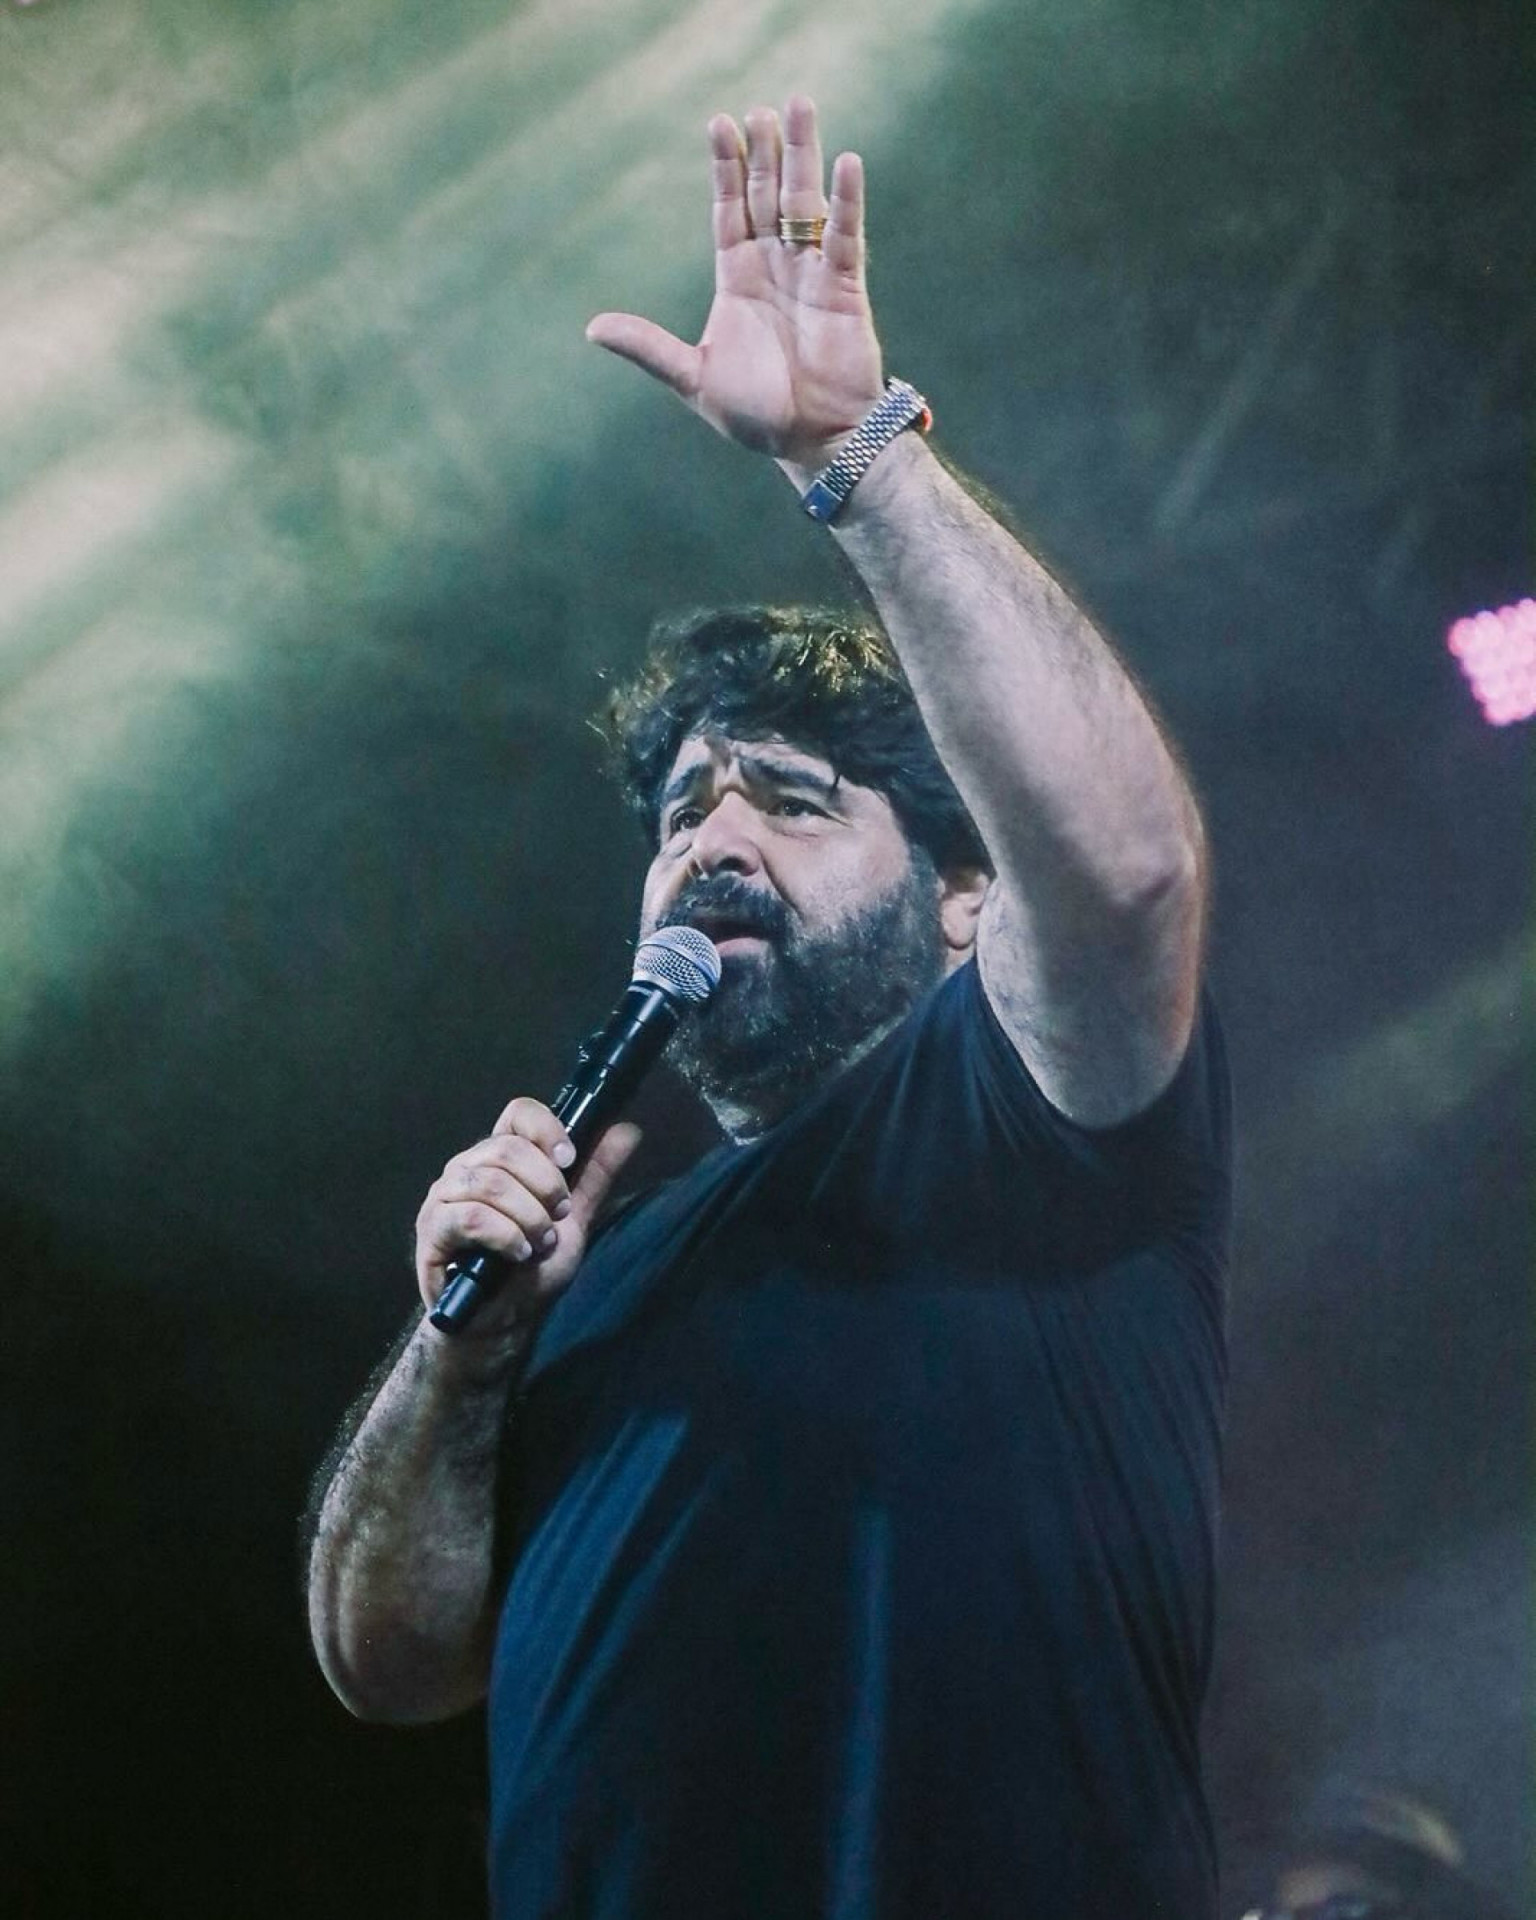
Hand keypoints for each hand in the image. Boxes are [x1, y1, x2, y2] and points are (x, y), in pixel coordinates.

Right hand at [414, 1100, 642, 1338]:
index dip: (548, 1130)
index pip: (519, 1113)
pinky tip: (519, 1253)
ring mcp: (445, 1195)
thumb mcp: (573, 1218)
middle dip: (545, 1186)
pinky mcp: (432, 1228)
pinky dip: (505, 1236)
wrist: (503, 1319)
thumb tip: (628, 1130)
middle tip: (557, 1218)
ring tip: (540, 1243)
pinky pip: (469, 1217)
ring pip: (492, 1183)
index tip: (568, 1161)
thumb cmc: (532, 1266)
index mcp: (501, 1156)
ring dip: (528, 1217)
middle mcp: (468, 1166)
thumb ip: (596, 1174)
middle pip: (508, 1148)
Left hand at [586, 95, 884, 468]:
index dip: (725, 168)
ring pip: (805, 203)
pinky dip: (846, 202)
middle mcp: (774, 267)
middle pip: (768, 195)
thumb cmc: (756, 415)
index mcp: (738, 280)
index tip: (720, 123)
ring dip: (803, 157)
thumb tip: (592, 329)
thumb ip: (649, 348)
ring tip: (799, 108)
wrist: (813, 443)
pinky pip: (845, 237)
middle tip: (761, 106)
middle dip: (764, 152)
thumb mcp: (693, 378)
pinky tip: (846, 163)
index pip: (729, 210)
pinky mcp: (844, 289)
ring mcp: (811, 274)